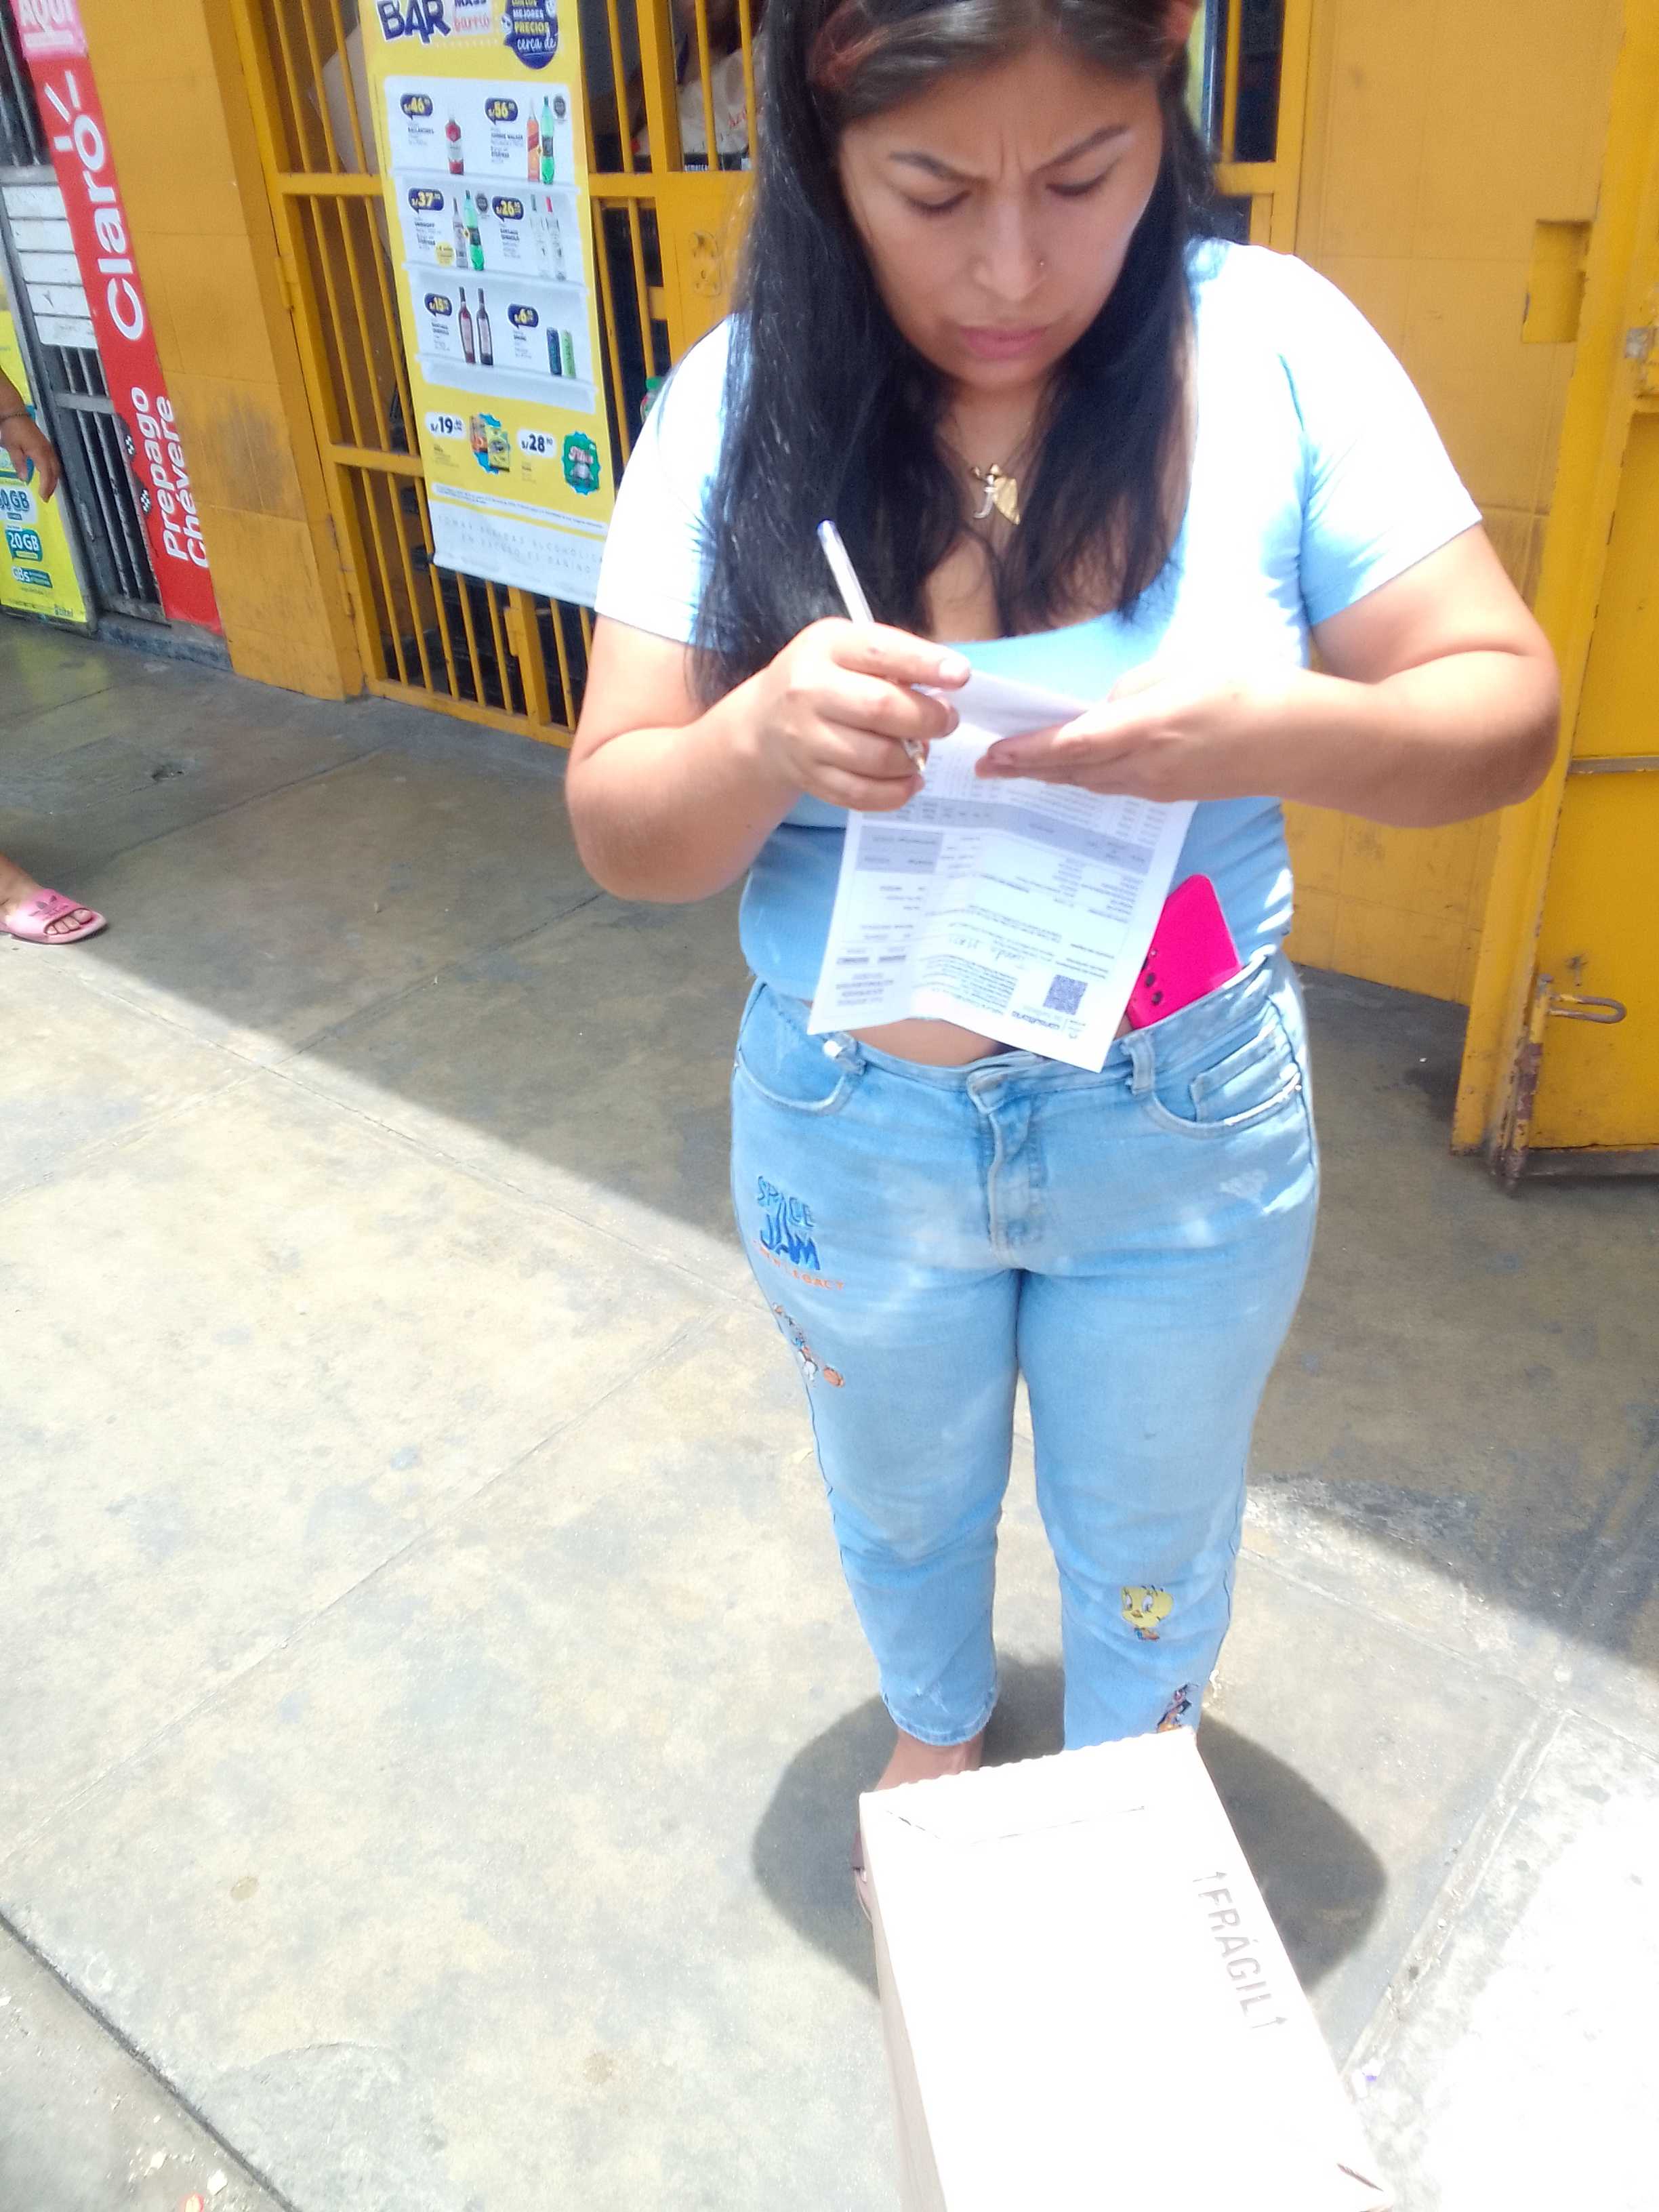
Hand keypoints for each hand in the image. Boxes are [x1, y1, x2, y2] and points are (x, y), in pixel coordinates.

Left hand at [1, 410, 59, 501]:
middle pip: (55, 472)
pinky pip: (54, 461)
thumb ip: (19, 464)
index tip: (43, 497)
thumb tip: (24, 478)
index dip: (46, 487)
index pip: (47, 475)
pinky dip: (53, 471)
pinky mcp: (46, 445)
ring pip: (56, 467)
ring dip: (54, 479)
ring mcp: (48, 447)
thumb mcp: (12, 448)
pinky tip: (48, 474)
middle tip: (46, 496)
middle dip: (52, 486)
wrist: (14, 413)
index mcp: (40, 453)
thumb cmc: (12, 429)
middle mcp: (47, 451)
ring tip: (48, 488)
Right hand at [747, 619, 968, 812]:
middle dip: (927, 719)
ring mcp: (806, 739)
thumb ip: (893, 658)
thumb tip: (949, 681)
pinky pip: (862, 795)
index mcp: (826, 646)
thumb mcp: (849, 648)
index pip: (881, 651)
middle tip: (947, 721)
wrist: (765, 722)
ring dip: (913, 759)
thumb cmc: (824, 676)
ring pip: (876, 759)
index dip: (925, 665)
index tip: (960, 676)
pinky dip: (896, 793)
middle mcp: (808, 691)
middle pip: (881, 709)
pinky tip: (910, 780)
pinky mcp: (810, 778)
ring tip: (921, 750)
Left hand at [977, 664, 1298, 801]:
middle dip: (1025, 768)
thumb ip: (1137, 688)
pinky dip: (1085, 777)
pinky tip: (1071, 770)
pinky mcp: (1173, 794)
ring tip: (1016, 767)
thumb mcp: (1189, 670)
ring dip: (1052, 775)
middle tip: (985, 767)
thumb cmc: (1254, 690)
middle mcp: (1146, 767)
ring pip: (1091, 782)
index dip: (1026, 752)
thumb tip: (1103, 708)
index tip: (990, 754)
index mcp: (1147, 728)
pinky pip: (1116, 786)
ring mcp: (1159, 787)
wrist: (1305, 743)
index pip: (1071, 744)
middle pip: (1071, 771)